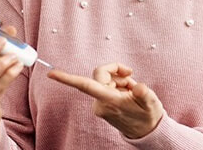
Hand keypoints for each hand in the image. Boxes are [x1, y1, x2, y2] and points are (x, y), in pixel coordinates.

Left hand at [48, 63, 163, 138]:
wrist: (146, 131)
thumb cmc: (148, 116)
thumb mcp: (151, 103)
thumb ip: (144, 94)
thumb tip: (138, 86)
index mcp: (110, 101)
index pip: (85, 86)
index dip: (67, 79)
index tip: (51, 74)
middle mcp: (101, 104)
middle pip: (100, 75)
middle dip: (116, 71)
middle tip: (130, 73)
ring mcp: (100, 105)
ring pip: (105, 80)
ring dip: (120, 80)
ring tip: (132, 90)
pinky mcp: (102, 104)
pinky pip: (106, 86)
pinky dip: (118, 86)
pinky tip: (127, 93)